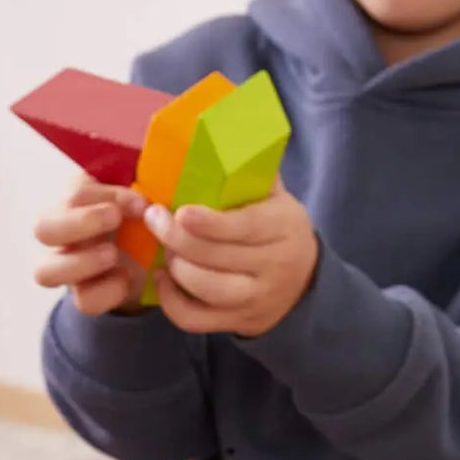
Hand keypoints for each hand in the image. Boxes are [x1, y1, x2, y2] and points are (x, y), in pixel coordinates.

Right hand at [33, 179, 153, 316]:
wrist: (155, 258)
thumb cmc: (144, 218)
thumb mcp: (144, 198)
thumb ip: (143, 186)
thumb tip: (155, 180)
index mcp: (75, 200)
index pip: (75, 194)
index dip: (106, 196)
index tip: (140, 202)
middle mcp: (61, 233)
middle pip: (42, 228)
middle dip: (79, 223)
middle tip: (115, 220)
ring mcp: (66, 267)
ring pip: (45, 272)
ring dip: (80, 263)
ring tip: (113, 255)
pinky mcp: (82, 296)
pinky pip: (82, 300)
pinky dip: (107, 291)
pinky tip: (126, 280)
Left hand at [145, 183, 319, 337]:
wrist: (303, 282)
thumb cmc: (277, 229)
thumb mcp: (277, 198)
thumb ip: (251, 174)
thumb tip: (217, 137)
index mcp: (284, 228)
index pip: (244, 227)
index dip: (209, 223)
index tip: (180, 212)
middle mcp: (274, 267)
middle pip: (216, 258)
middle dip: (176, 239)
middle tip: (155, 220)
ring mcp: (255, 299)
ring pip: (205, 290)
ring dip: (175, 268)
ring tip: (165, 249)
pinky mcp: (237, 322)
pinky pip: (195, 319)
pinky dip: (171, 301)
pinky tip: (163, 278)